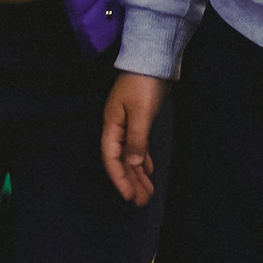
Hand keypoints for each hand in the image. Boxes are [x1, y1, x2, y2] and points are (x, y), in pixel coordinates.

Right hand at [102, 73, 166, 205]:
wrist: (151, 60)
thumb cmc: (143, 84)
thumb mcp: (140, 112)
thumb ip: (137, 139)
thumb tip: (134, 165)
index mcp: (111, 126)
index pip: (111, 158)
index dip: (119, 179)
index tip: (129, 196)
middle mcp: (116, 128)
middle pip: (121, 161)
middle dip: (131, 182)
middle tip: (142, 202)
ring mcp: (126, 125)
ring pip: (130, 156)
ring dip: (138, 174)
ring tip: (147, 193)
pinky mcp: (138, 122)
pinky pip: (138, 147)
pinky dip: (143, 160)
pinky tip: (148, 171)